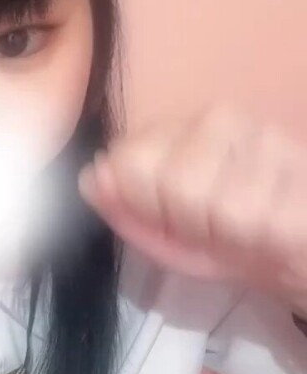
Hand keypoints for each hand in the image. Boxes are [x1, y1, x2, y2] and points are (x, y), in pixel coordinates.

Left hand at [78, 104, 306, 307]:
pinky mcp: (301, 172)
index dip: (145, 204)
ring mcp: (268, 139)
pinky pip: (252, 217)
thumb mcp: (167, 234)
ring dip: (223, 234)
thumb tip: (88, 179)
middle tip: (212, 228)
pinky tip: (269, 232)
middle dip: (184, 222)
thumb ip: (124, 207)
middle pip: (170, 178)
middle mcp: (226, 118)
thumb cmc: (231, 243)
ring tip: (244, 231)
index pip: (129, 159)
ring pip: (212, 200)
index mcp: (183, 127)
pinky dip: (254, 239)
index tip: (172, 218)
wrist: (303, 254)